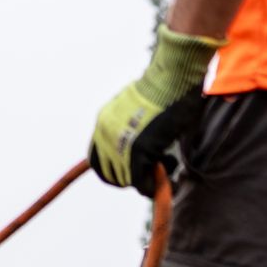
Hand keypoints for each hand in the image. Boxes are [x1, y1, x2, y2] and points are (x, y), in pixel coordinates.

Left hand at [88, 26, 222, 194]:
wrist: (170, 80)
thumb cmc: (162, 89)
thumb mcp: (137, 109)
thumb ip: (131, 128)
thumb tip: (142, 149)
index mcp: (104, 122)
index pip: (97, 161)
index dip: (115, 171)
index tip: (133, 173)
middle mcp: (105, 135)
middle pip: (109, 175)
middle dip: (131, 178)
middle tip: (152, 171)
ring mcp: (119, 144)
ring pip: (127, 181)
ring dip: (146, 180)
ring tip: (166, 164)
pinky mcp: (137, 152)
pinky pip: (142, 183)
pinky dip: (156, 186)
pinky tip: (170, 175)